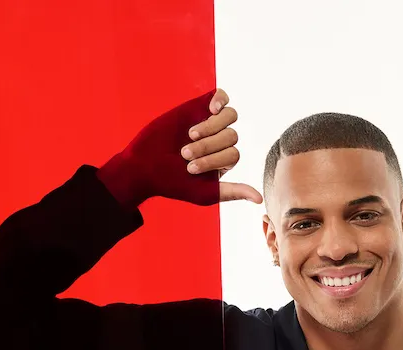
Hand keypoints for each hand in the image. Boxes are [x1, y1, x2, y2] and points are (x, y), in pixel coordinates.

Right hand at [98, 88, 261, 207]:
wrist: (143, 165)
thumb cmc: (173, 183)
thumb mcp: (205, 193)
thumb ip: (232, 192)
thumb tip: (259, 199)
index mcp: (223, 160)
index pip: (233, 154)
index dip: (214, 160)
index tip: (190, 169)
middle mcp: (219, 141)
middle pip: (232, 136)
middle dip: (208, 146)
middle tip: (184, 154)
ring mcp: (209, 122)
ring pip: (229, 117)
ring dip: (211, 127)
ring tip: (190, 135)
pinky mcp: (197, 106)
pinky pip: (222, 96)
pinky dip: (221, 99)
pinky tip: (211, 108)